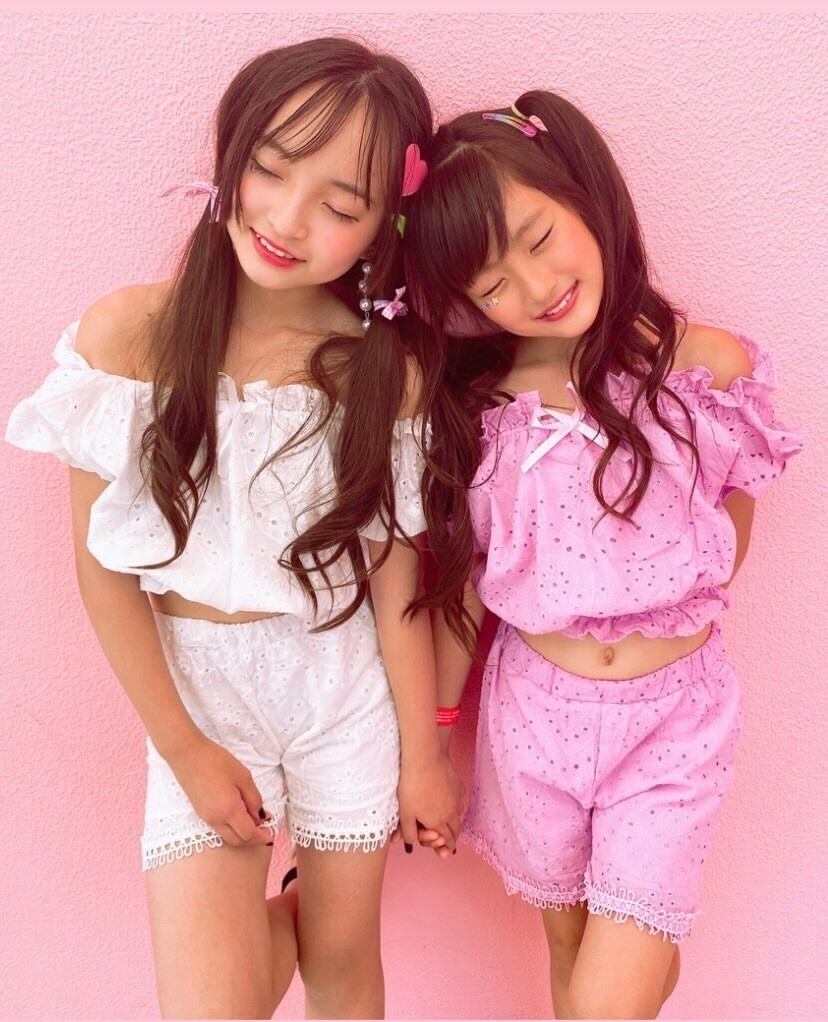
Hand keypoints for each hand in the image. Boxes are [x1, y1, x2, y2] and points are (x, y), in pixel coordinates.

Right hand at [164, 733, 273, 848]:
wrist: (188, 755)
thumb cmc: (215, 761)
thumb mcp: (243, 776)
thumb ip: (254, 798)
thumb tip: (260, 815)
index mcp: (229, 810)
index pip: (248, 835)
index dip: (262, 837)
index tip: (271, 833)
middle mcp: (216, 819)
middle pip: (238, 841)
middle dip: (253, 839)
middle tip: (265, 828)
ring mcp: (206, 818)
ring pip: (228, 837)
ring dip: (242, 834)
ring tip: (253, 819)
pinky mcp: (201, 813)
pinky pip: (220, 829)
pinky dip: (232, 828)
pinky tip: (239, 814)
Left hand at [396, 751, 463, 858]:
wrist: (424, 759)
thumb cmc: (412, 786)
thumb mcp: (405, 813)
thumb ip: (409, 832)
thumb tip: (410, 845)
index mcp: (438, 822)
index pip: (446, 839)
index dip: (446, 846)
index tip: (447, 851)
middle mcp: (452, 812)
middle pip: (456, 830)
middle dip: (453, 838)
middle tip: (450, 842)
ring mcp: (457, 798)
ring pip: (459, 816)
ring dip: (455, 823)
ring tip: (451, 825)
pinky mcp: (458, 784)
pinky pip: (460, 801)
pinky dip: (457, 807)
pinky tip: (453, 804)